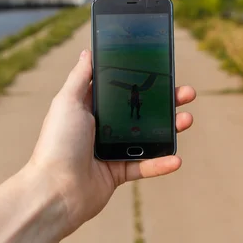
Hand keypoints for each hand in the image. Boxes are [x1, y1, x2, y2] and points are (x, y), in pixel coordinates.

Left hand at [27, 49, 195, 236]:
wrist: (54, 190)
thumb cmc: (57, 143)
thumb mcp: (67, 102)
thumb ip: (80, 77)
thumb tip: (88, 52)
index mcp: (89, 108)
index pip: (120, 89)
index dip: (141, 80)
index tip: (161, 71)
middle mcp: (101, 127)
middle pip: (139, 111)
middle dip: (165, 102)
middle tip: (185, 93)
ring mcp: (110, 150)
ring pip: (147, 136)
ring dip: (170, 129)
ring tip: (187, 119)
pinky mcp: (117, 173)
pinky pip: (144, 166)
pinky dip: (161, 164)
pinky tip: (177, 159)